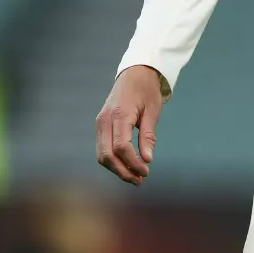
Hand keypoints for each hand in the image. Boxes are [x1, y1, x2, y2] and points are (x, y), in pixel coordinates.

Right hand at [95, 64, 162, 185]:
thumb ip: (148, 135)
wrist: (135, 72)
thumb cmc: (147, 90)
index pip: (121, 147)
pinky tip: (127, 165)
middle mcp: (105, 120)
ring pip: (102, 154)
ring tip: (135, 176)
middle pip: (106, 155)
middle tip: (140, 180)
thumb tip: (147, 160)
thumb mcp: (153, 111)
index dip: (133, 163)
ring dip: (117, 168)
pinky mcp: (100, 124)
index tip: (146, 172)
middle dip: (122, 171)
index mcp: (120, 115)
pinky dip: (113, 160)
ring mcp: (100, 122)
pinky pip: (102, 148)